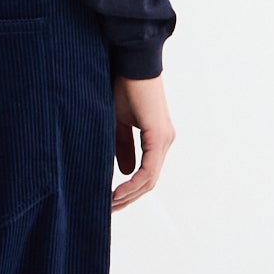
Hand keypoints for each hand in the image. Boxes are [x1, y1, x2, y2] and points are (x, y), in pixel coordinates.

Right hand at [111, 74, 173, 211]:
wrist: (131, 61)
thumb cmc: (122, 85)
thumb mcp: (116, 122)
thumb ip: (121, 146)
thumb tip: (124, 171)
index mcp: (157, 137)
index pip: (146, 172)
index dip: (129, 190)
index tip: (109, 200)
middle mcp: (165, 140)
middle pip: (150, 181)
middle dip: (128, 199)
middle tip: (108, 211)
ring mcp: (164, 139)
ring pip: (150, 179)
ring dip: (130, 195)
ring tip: (109, 206)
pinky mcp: (159, 136)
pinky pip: (149, 170)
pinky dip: (133, 184)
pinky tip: (118, 192)